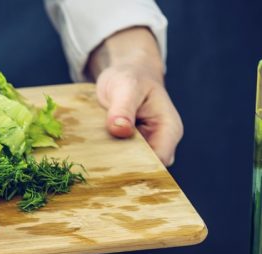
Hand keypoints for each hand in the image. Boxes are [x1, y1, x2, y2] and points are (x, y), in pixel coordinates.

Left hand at [88, 27, 182, 165]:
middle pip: (145, 170)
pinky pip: (121, 161)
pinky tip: (93, 160)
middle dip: (123, 171)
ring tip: (93, 164)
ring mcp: (146, 148)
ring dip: (114, 167)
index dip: (137, 168)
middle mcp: (161, 142)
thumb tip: (120, 128)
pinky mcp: (130, 149)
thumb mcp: (126, 86)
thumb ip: (123, 107)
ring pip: (132, 168)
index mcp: (169, 130)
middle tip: (97, 171)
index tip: (112, 167)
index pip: (158, 162)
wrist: (126, 73)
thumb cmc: (130, 76)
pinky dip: (109, 161)